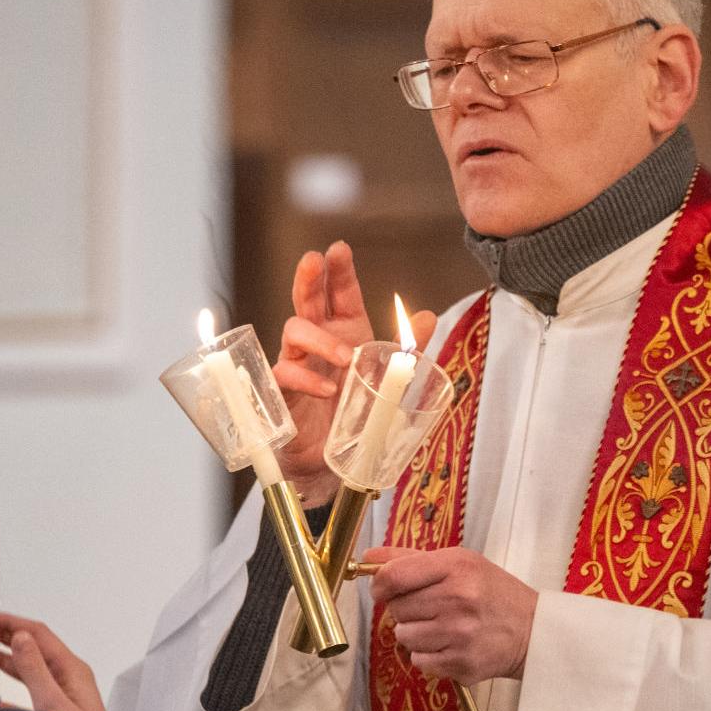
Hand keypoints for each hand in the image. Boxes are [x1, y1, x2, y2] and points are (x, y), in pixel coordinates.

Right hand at [0, 612, 120, 710]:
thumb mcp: (54, 704)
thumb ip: (35, 670)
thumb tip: (20, 637)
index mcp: (70, 669)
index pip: (37, 634)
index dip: (9, 623)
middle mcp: (68, 677)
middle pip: (32, 646)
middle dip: (4, 635)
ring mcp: (63, 695)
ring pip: (29, 668)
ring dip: (4, 658)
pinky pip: (30, 693)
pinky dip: (11, 689)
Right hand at [272, 242, 439, 504]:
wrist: (332, 461)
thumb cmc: (356, 415)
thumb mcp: (388, 381)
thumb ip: (407, 351)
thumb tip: (427, 316)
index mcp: (346, 332)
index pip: (340, 294)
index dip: (339, 271)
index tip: (339, 249)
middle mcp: (319, 342)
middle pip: (307, 300)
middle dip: (309, 278)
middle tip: (313, 261)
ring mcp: (298, 363)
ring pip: (294, 330)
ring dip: (320, 338)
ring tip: (346, 356)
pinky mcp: (283, 390)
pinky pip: (286, 373)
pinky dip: (308, 379)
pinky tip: (329, 389)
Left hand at [360, 545, 537, 684]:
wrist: (534, 631)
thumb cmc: (492, 593)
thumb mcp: (460, 562)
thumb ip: (410, 559)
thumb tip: (367, 558)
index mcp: (456, 567)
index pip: (394, 576)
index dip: (379, 585)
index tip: (382, 590)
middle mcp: (458, 599)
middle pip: (396, 609)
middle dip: (406, 609)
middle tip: (431, 608)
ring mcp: (460, 634)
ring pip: (404, 637)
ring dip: (416, 634)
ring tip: (442, 627)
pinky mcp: (462, 663)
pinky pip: (419, 661)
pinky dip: (428, 656)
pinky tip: (449, 645)